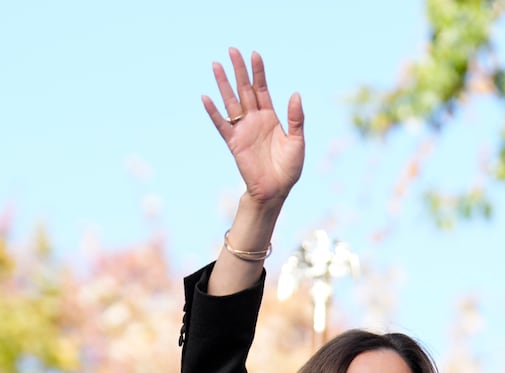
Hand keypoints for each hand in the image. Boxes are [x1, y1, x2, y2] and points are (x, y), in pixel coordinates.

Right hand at [203, 49, 303, 207]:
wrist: (276, 190)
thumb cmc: (289, 168)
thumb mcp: (297, 141)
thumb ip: (296, 118)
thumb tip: (295, 94)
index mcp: (271, 117)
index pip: (262, 89)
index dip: (258, 72)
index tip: (254, 54)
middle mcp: (255, 120)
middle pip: (245, 90)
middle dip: (239, 70)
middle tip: (232, 50)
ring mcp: (243, 130)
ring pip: (231, 102)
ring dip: (223, 84)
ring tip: (216, 65)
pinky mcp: (234, 142)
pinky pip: (222, 124)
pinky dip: (214, 112)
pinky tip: (206, 97)